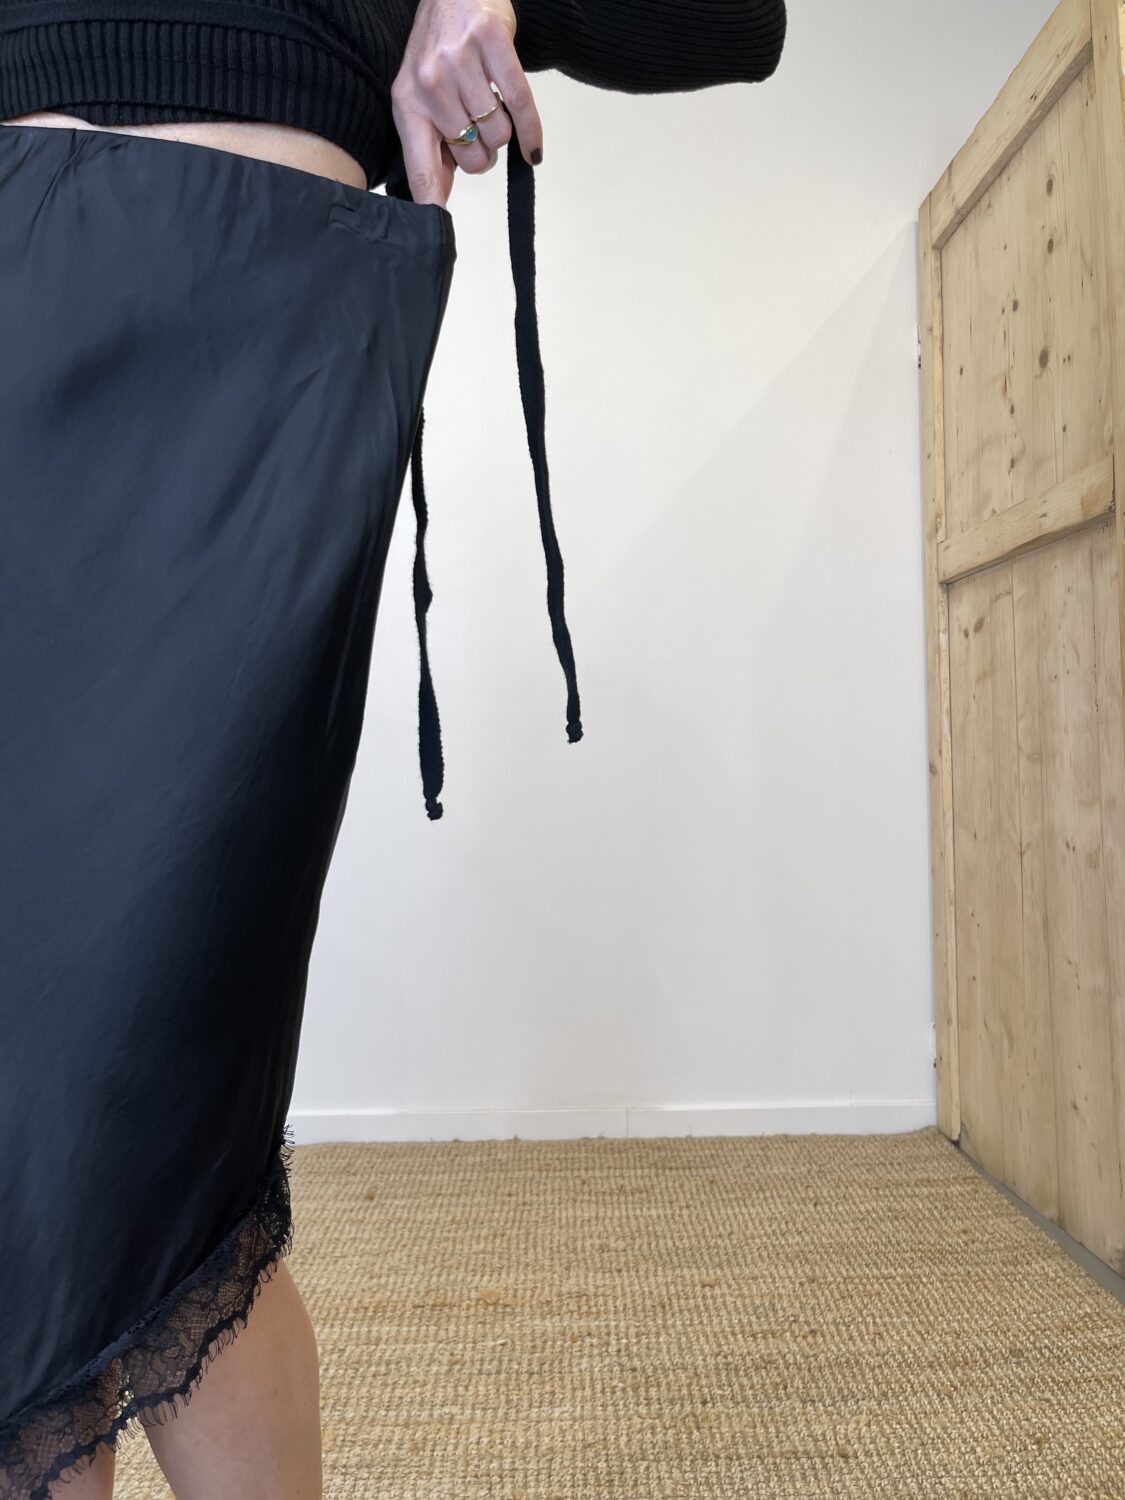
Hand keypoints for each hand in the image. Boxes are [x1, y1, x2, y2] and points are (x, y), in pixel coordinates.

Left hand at [390, 0, 542, 209]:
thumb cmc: (439, 49)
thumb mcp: (422, 97)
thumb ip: (430, 147)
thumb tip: (436, 200)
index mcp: (407, 103)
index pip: (420, 167)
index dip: (432, 202)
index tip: (437, 230)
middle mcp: (429, 82)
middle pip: (472, 157)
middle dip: (483, 153)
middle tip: (480, 130)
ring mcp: (460, 61)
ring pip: (497, 135)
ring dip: (503, 132)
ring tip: (493, 108)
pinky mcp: (492, 42)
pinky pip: (521, 105)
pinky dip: (531, 132)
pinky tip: (532, 147)